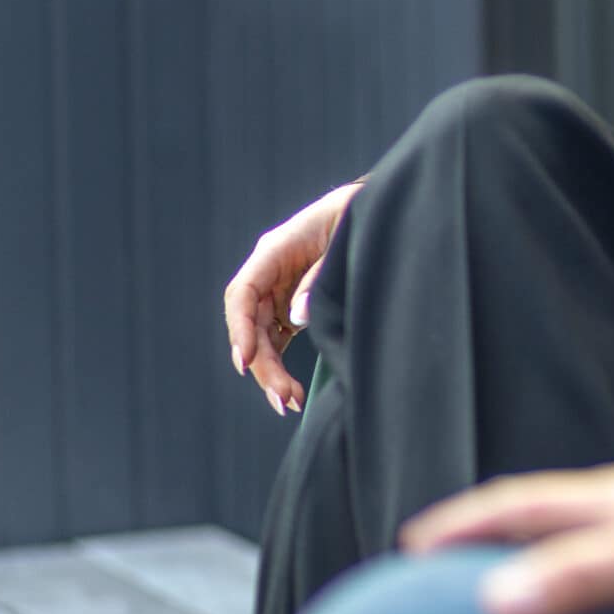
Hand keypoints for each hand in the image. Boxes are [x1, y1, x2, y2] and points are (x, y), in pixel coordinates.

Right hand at [222, 179, 361, 413]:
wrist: (373, 209)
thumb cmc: (358, 217)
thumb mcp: (344, 241)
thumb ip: (319, 278)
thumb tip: (297, 317)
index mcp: (274, 250)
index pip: (242, 293)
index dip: (239, 328)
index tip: (246, 362)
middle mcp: (269, 273)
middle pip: (250, 324)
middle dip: (263, 364)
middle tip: (282, 398)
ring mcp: (277, 291)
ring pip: (261, 338)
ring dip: (271, 372)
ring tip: (289, 403)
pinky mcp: (289, 306)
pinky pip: (275, 340)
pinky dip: (281, 366)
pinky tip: (290, 392)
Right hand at [399, 445, 613, 613]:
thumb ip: (589, 576)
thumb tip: (493, 599)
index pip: (524, 504)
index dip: (465, 526)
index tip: (411, 547)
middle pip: (554, 523)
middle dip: (499, 549)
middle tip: (452, 586)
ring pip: (599, 551)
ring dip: (556, 575)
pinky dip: (612, 601)